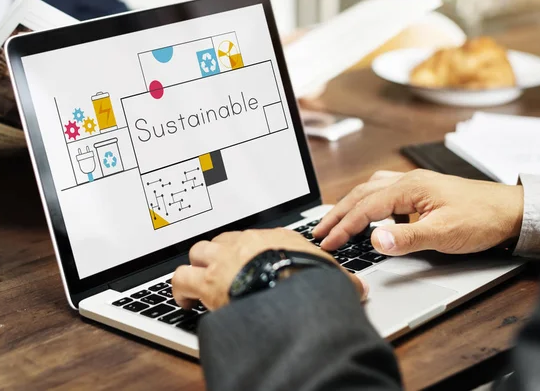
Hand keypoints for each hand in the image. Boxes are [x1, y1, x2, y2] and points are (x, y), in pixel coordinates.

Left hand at [172, 228, 367, 310]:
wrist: (292, 292)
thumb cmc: (312, 281)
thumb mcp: (332, 277)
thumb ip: (341, 279)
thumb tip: (359, 288)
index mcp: (275, 238)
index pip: (255, 238)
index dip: (248, 251)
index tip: (248, 261)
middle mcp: (246, 243)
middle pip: (223, 240)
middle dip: (219, 254)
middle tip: (221, 270)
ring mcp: (225, 260)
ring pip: (198, 252)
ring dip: (196, 266)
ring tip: (198, 282)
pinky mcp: (208, 281)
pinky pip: (181, 278)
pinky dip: (180, 289)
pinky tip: (185, 301)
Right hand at [313, 169, 523, 255]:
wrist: (512, 210)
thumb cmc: (482, 218)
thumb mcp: (444, 233)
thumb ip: (407, 237)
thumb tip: (374, 240)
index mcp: (409, 188)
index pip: (365, 208)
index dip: (343, 227)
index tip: (327, 243)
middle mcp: (408, 181)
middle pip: (361, 194)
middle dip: (337, 214)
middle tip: (319, 231)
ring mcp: (414, 184)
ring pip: (371, 190)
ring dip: (350, 205)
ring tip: (335, 220)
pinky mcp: (421, 192)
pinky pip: (385, 192)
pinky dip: (369, 202)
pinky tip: (370, 212)